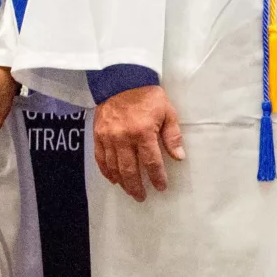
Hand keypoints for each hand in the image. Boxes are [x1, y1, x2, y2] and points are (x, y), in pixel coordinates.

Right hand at [94, 83, 183, 202]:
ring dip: (122, 182)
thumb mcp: (167, 111)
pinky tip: (113, 179)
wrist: (122, 79)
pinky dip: (106, 171)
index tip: (161, 187)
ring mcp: (108, 137)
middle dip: (137, 186)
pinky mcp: (98, 135)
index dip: (157, 177)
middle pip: (130, 170)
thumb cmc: (148, 95)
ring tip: (130, 191)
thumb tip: (179, 157)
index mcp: (143, 132)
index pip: (151, 162)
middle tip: (142, 197)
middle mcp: (124, 138)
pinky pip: (101, 158)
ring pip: (114, 167)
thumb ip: (172, 135)